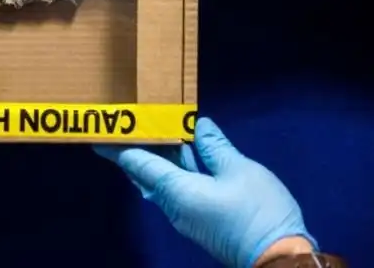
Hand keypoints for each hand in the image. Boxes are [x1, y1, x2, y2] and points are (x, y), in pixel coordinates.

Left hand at [94, 118, 317, 267]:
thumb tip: (199, 126)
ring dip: (158, 160)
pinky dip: (175, 171)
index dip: (118, 148)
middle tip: (129, 128)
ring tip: (156, 135)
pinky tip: (185, 157)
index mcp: (175, 190)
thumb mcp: (239, 170)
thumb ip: (215, 147)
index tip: (99, 136)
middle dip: (136, 151)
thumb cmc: (257, 212)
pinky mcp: (199, 221)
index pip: (138, 164)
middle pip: (146, 174)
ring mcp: (185, 216)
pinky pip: (176, 191)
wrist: (280, 260)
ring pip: (161, 183)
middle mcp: (172, 205)